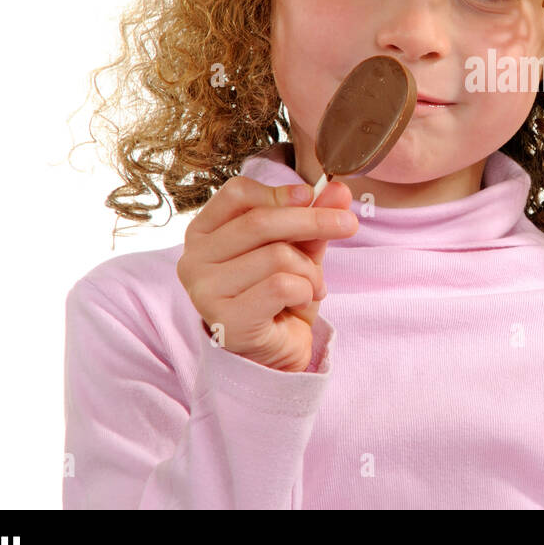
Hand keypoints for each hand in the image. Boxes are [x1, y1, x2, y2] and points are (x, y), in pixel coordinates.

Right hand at [176, 175, 357, 372]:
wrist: (273, 355)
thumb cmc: (278, 298)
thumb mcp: (299, 250)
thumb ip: (312, 218)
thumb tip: (339, 189)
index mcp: (205, 233)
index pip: (237, 193)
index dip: (278, 192)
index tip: (309, 196)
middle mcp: (194, 259)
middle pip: (261, 221)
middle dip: (314, 220)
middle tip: (349, 224)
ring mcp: (205, 290)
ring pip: (276, 255)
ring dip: (309, 270)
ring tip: (311, 286)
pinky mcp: (225, 318)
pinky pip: (280, 286)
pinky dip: (304, 290)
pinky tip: (300, 302)